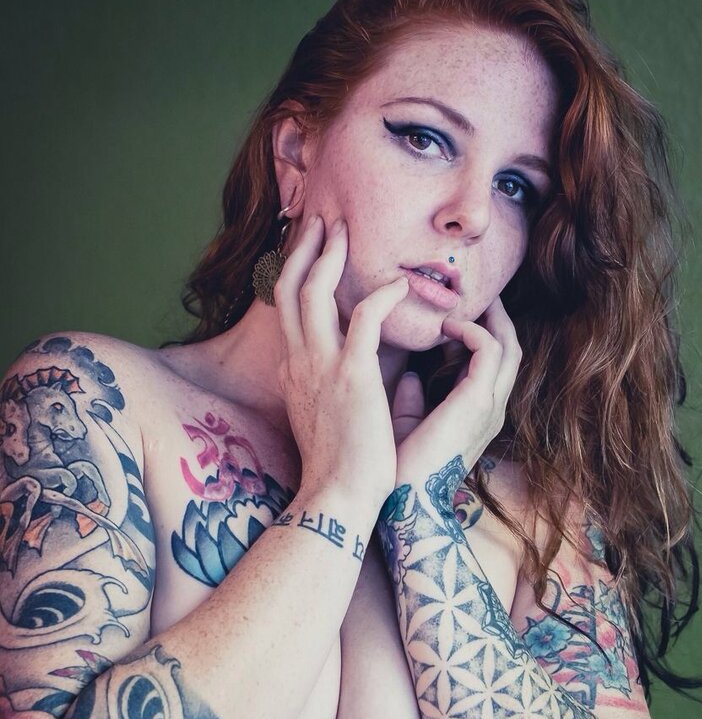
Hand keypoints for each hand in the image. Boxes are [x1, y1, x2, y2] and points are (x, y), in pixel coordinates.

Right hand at [274, 214, 409, 506]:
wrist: (337, 498)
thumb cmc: (339, 467)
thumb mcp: (321, 420)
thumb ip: (322, 392)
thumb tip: (331, 378)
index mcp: (294, 374)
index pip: (285, 312)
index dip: (295, 275)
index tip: (311, 251)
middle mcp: (298, 364)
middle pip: (286, 290)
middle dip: (301, 249)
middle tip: (320, 220)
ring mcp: (320, 368)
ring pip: (310, 292)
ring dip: (327, 255)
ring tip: (343, 229)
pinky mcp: (350, 377)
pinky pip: (361, 317)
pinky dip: (380, 295)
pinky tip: (399, 284)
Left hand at [390, 295, 521, 491]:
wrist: (405, 501)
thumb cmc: (399, 471)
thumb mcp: (406, 428)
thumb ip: (411, 402)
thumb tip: (409, 376)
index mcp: (475, 414)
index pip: (490, 363)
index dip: (476, 334)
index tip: (451, 314)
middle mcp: (490, 408)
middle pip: (510, 349)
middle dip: (495, 317)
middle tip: (473, 291)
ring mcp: (489, 405)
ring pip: (507, 345)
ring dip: (488, 316)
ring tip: (465, 296)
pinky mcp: (478, 401)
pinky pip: (489, 349)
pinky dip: (472, 330)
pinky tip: (446, 324)